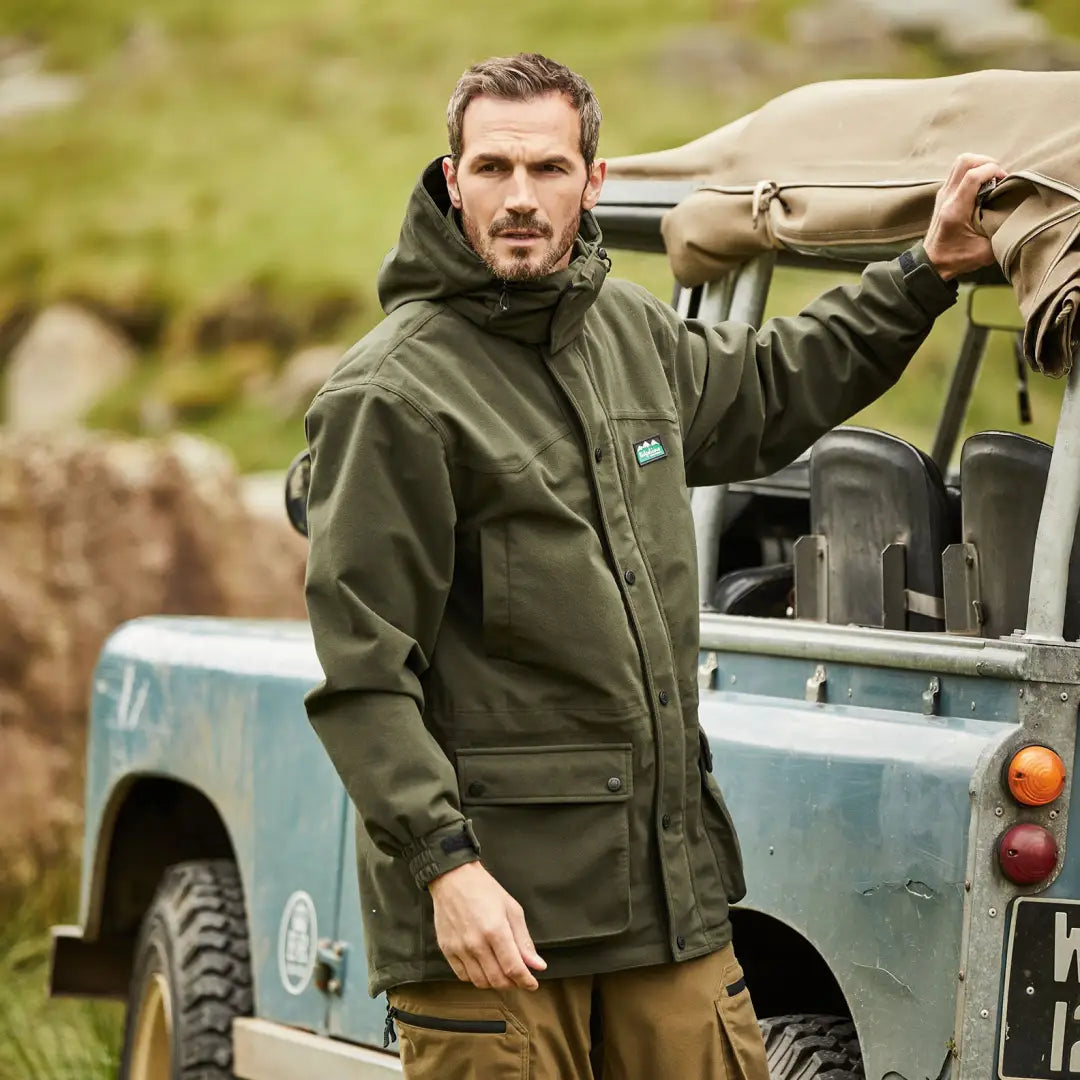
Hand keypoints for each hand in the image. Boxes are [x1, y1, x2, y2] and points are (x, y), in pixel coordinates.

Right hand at [428, 862, 546, 989]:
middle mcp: (476, 943)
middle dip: (513, 984)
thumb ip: (523, 940)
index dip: (526, 981)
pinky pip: (463, 976)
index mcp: (495, 930)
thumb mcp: (511, 909)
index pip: (514, 968)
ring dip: (495, 983)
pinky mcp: (447, 950)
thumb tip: (537, 964)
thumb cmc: (484, 890)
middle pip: (497, 979)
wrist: (453, 878)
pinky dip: (476, 978)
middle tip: (519, 979)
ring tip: (502, 974)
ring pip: (480, 982)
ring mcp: (459, 949)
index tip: (533, 984)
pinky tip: (483, 969)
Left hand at [923, 153, 1007, 280]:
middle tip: (999, 175)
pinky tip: (983, 185)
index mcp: (955, 209)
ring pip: (959, 163)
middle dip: (987, 162)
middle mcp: (946, 197)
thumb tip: (1020, 217)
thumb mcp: (985, 251)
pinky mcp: (943, 196)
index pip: (973, 175)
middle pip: (965, 161)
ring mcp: (942, 194)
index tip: (1005, 179)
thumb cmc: (957, 259)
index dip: (993, 170)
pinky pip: (957, 172)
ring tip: (992, 177)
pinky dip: (972, 171)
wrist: (932, 264)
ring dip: (979, 165)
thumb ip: (1002, 233)